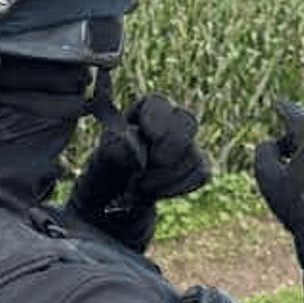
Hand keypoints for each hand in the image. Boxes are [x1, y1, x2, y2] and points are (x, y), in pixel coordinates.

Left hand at [68, 94, 210, 250]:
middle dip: (170, 149)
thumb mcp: (102, 157)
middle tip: (149, 166)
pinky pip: (201, 173)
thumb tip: (137, 146)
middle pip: (187, 121)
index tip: (147, 142)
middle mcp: (169, 121)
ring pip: (193, 153)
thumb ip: (117, 147)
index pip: (159, 103)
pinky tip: (159, 192)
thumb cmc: (107, 169)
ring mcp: (187, 144)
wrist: (116, 199)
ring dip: (166, 176)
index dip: (156, 123)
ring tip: (141, 185)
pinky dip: (179, 187)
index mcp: (144, 110)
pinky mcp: (196, 166)